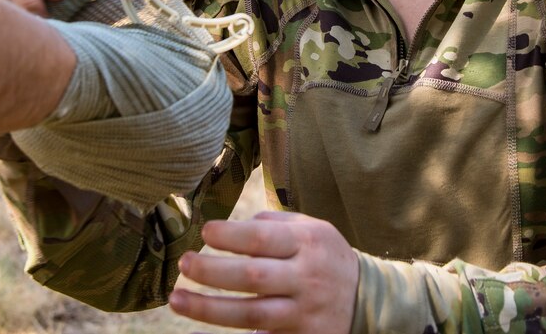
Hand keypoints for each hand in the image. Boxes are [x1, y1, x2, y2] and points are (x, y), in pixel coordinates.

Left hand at [169, 211, 357, 333]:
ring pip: (252, 313)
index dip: (230, 235)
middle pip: (253, 276)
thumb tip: (232, 226)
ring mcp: (304, 313)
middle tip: (184, 263)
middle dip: (213, 271)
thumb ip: (274, 223)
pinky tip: (199, 332)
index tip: (205, 232)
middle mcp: (306, 278)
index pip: (263, 237)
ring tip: (177, 299)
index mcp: (308, 243)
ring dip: (209, 308)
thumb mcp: (313, 229)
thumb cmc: (326, 257)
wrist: (368, 301)